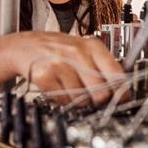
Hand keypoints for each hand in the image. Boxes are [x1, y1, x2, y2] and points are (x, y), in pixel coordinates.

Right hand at [0, 31, 126, 106]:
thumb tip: (122, 90)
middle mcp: (78, 53)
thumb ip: (103, 67)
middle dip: (99, 100)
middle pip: (101, 91)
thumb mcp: (84, 50)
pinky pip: (64, 101)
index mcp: (92, 46)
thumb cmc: (58, 49)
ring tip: (72, 87)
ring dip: (80, 100)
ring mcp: (60, 64)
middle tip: (94, 97)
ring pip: (83, 99)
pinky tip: (60, 88)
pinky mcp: (45, 76)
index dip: (122, 92)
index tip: (123, 100)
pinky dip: (64, 101)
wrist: (25, 46)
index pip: (117, 73)